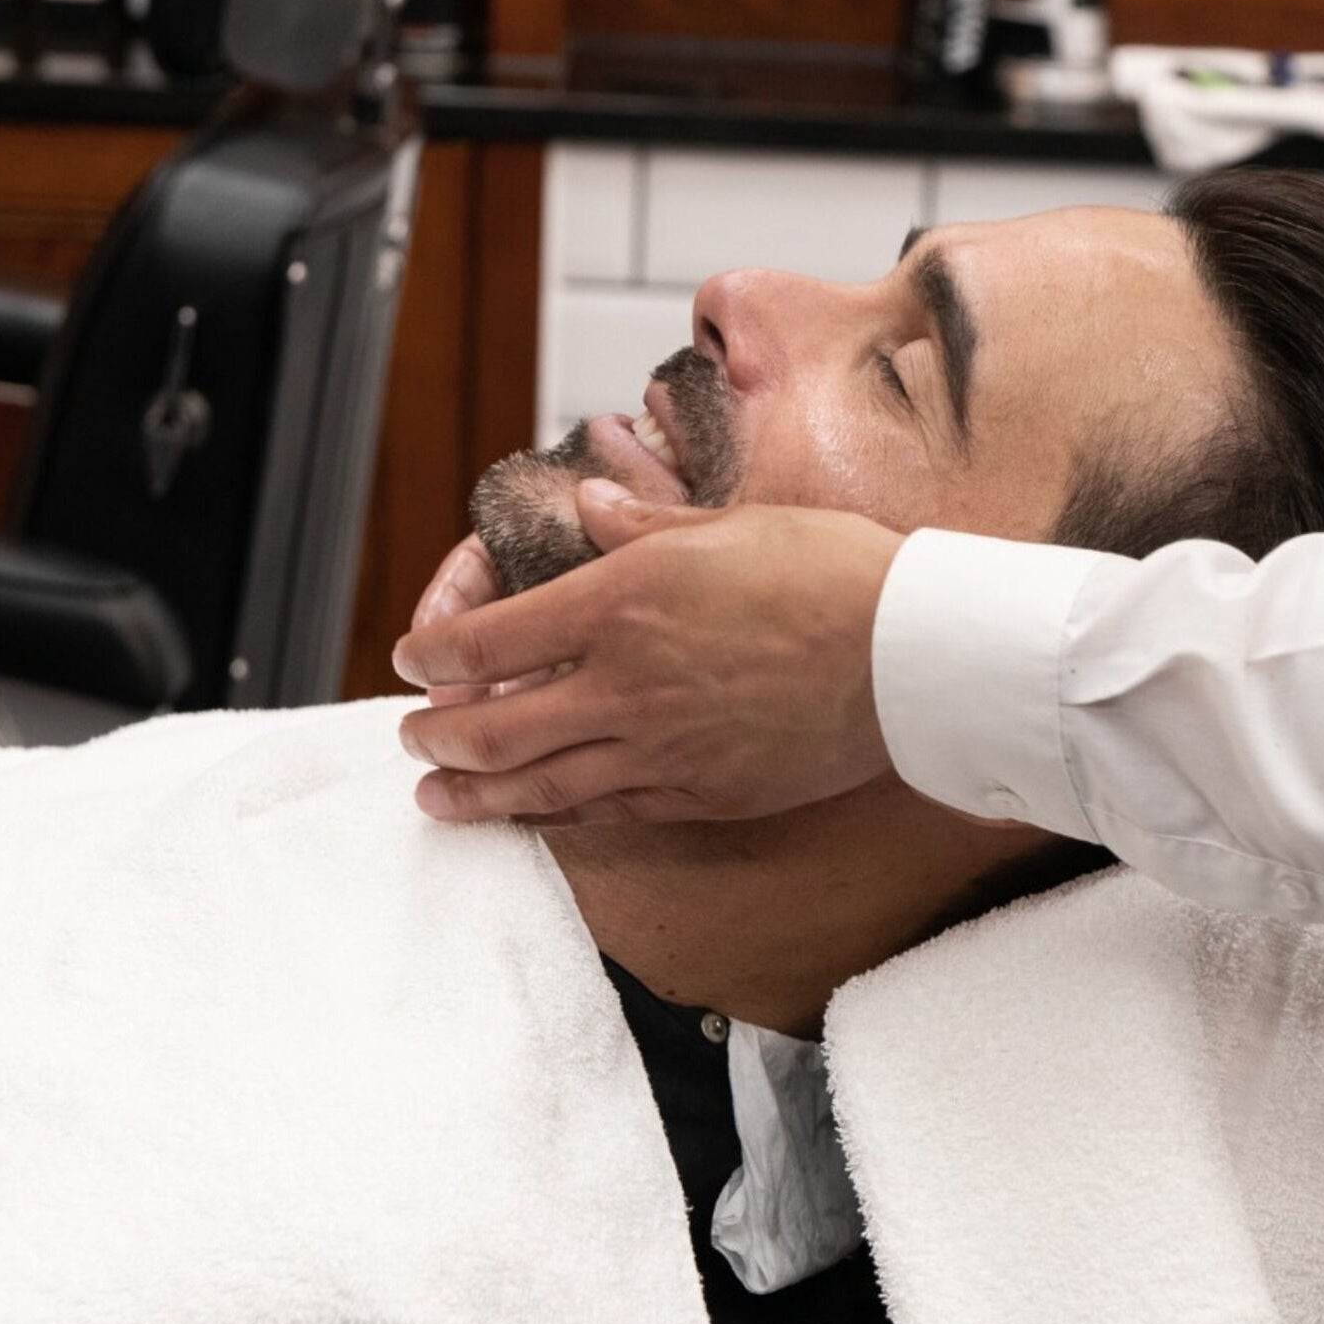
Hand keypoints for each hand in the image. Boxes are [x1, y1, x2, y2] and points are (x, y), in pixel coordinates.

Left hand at [392, 480, 905, 823]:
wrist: (911, 656)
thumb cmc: (833, 575)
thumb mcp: (729, 525)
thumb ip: (640, 527)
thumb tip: (585, 507)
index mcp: (621, 602)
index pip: (489, 641)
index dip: (433, 654)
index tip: (411, 659)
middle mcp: (624, 683)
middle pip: (494, 727)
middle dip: (437, 734)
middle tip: (414, 735)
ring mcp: (661, 749)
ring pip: (539, 785)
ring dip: (475, 793)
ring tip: (438, 797)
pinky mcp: (703, 795)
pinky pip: (608, 812)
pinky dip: (555, 817)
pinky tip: (534, 816)